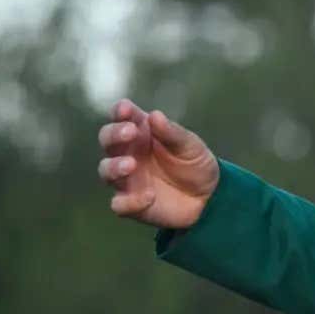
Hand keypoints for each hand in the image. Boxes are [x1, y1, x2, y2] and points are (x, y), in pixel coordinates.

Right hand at [97, 100, 219, 228]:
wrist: (209, 196)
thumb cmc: (194, 163)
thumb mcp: (190, 145)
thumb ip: (172, 132)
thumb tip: (155, 115)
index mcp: (141, 133)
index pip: (123, 117)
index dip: (120, 112)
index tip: (125, 109)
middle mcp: (128, 153)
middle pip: (107, 140)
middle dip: (114, 135)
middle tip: (130, 133)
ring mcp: (126, 179)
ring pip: (106, 170)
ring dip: (114, 166)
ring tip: (131, 164)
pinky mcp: (131, 203)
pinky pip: (120, 204)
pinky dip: (130, 201)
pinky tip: (149, 196)